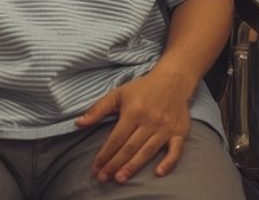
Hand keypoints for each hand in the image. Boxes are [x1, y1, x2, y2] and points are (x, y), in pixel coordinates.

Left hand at [75, 69, 190, 183]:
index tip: (95, 167)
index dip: (105, 153)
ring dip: (133, 167)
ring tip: (120, 179)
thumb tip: (78, 123)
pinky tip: (158, 173)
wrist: (173, 80)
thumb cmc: (142, 88)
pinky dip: (168, 163)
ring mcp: (165, 128)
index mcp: (134, 110)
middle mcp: (150, 120)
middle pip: (130, 147)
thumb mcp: (118, 94)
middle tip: (103, 178)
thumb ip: (98, 109)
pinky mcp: (180, 132)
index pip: (116, 137)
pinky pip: (176, 151)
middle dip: (115, 164)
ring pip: (148, 151)